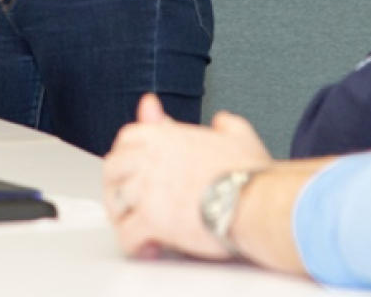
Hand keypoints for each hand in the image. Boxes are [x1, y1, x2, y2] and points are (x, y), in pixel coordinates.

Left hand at [103, 94, 272, 260]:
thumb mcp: (240, 138)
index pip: (127, 137)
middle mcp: (151, 157)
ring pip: (115, 202)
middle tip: (129, 202)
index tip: (131, 170)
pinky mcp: (151, 218)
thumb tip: (222, 122)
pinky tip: (148, 247)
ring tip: (138, 227)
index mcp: (167, 136)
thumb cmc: (252, 176)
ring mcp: (147, 188)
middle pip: (112, 169)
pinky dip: (134, 243)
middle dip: (117, 186)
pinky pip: (127, 233)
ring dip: (123, 216)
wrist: (258, 202)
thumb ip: (226, 125)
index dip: (126, 155)